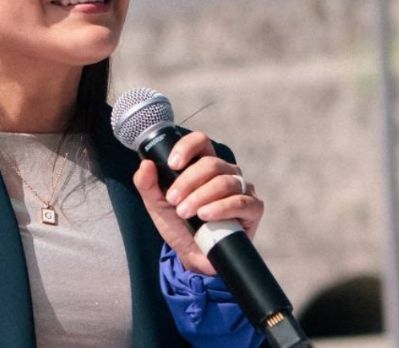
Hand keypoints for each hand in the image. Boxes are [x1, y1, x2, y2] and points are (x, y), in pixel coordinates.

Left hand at [132, 131, 263, 274]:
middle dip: (188, 181)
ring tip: (185, 212)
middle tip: (174, 200)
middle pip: (211, 163)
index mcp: (203, 165)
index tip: (172, 164)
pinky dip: (220, 208)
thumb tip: (145, 164)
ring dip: (200, 197)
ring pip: (224, 182)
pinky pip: (240, 202)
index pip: (201, 142)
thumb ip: (147, 185)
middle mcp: (225, 172)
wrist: (193, 256)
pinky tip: (205, 215)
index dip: (187, 148)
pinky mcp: (253, 208)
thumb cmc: (179, 225)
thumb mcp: (157, 205)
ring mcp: (241, 189)